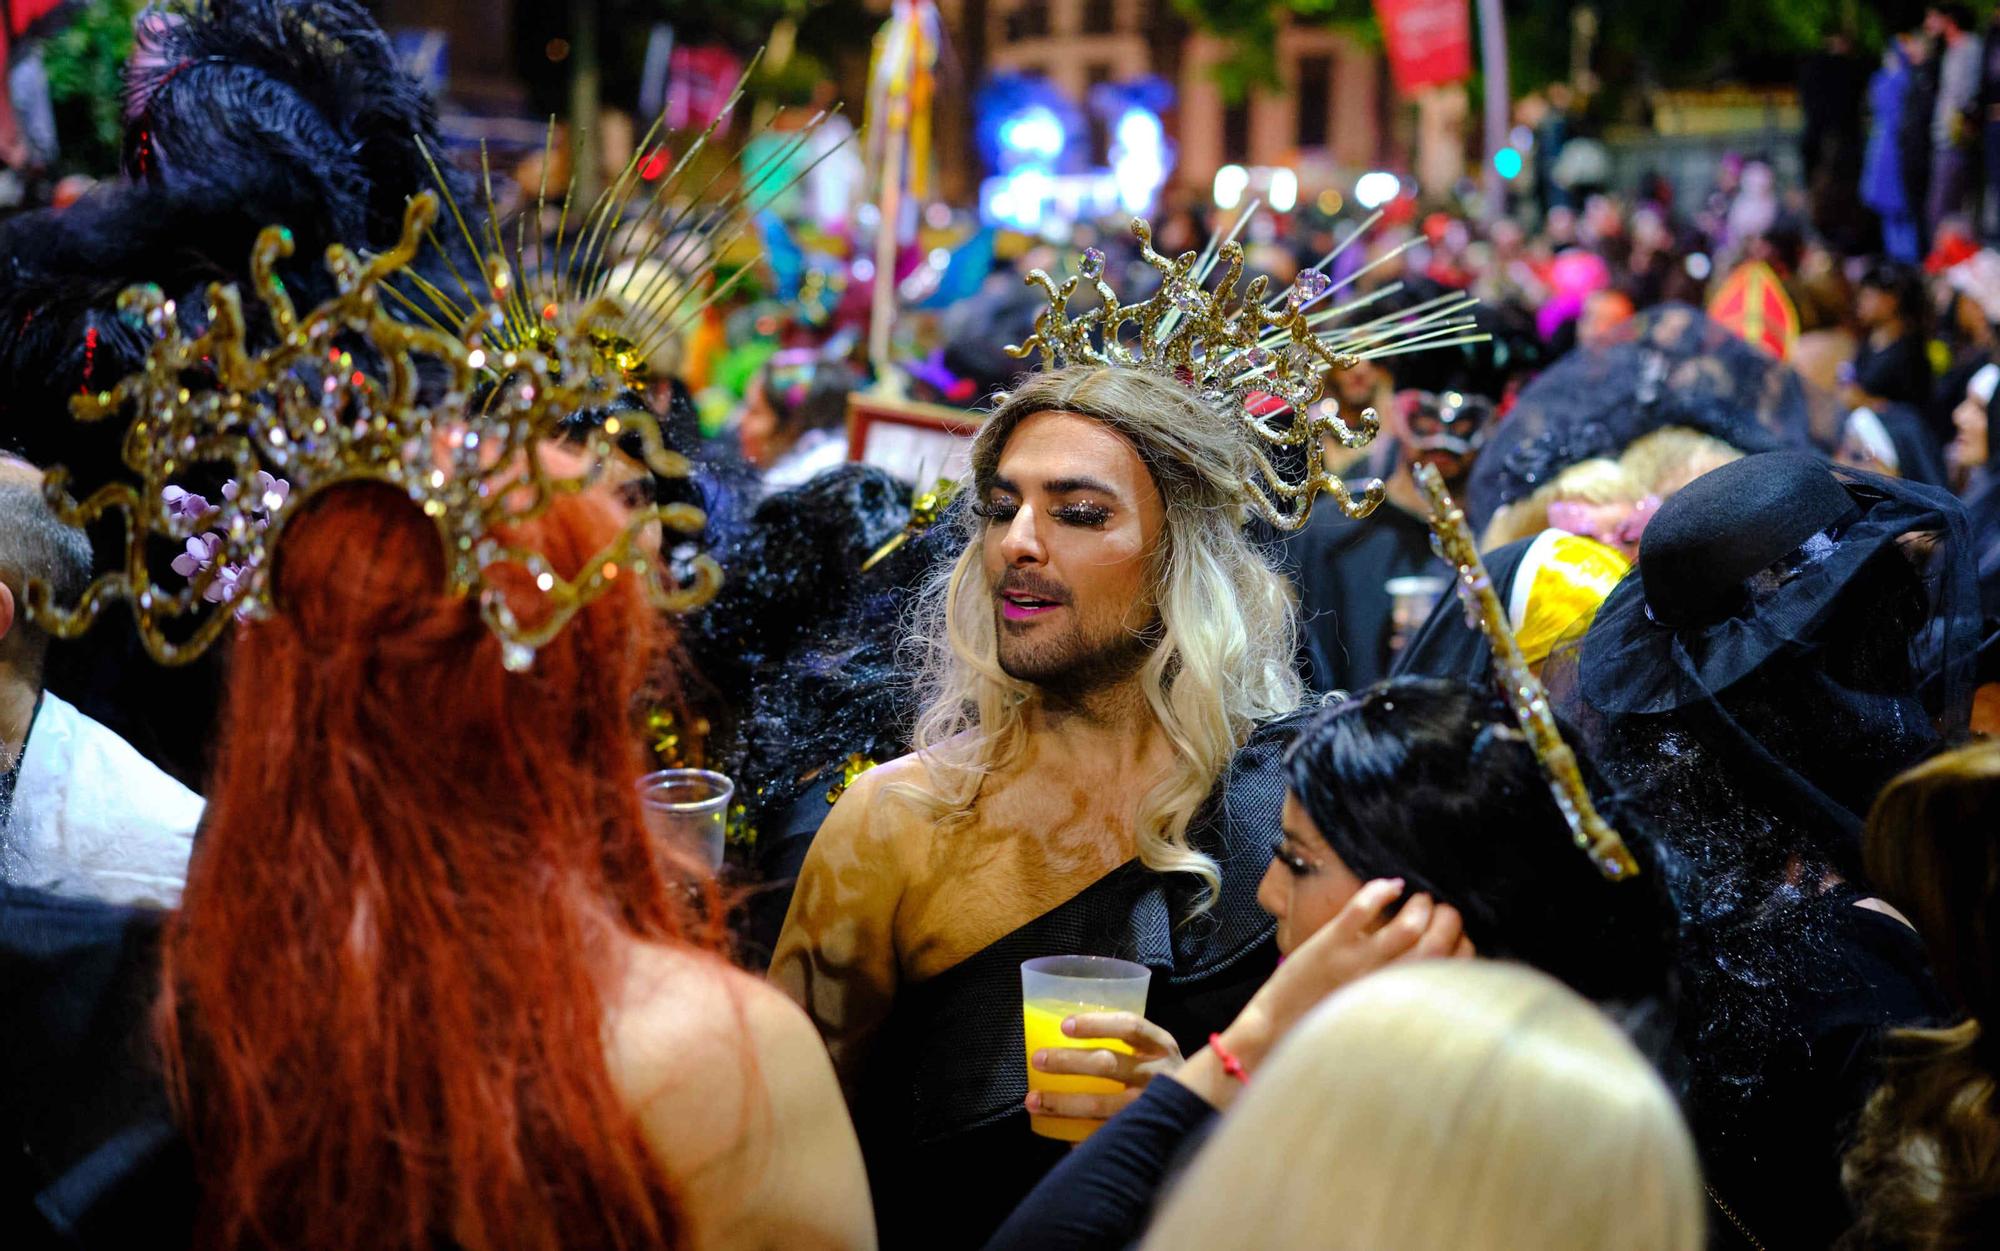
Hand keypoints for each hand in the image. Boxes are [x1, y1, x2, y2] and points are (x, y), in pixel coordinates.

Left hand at [1025, 1011, 1184, 1122]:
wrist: (1206, 1108)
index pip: (1129, 1027)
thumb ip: (1125, 1041)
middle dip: (1068, 1062)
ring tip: (1033, 1101)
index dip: (1096, 1024)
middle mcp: (1159, 1075)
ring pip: (1102, 1105)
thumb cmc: (1164, 1073)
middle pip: (1108, 1064)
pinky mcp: (1146, 1135)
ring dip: (1063, 1103)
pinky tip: (1060, 1135)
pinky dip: (1081, 1137)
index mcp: (1160, 1046)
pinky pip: (1107, 1135)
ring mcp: (1152, 1108)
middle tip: (1039, 1059)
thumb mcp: (1155, 1050)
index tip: (1065, 1025)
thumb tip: (1065, 1031)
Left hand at [1224, 879, 1471, 1070]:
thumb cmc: (1328, 1025)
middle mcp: (1385, 983)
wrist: (1277, 1030)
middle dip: (1450, 920)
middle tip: (1445, 910)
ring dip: (1421, 906)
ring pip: (1408, 927)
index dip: (1464, 947)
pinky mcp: (1330, 945)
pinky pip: (1362, 910)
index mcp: (1400, 1002)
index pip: (1450, 971)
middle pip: (1437, 945)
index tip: (1460, 936)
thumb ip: (1404, 995)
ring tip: (1420, 899)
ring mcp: (1357, 962)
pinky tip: (1391, 886)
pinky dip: (1381, 891)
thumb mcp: (1376, 1017)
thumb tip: (1431, 966)